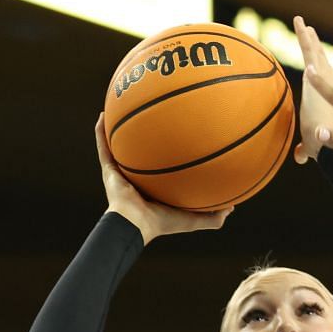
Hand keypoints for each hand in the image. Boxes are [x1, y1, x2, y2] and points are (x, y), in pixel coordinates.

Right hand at [95, 116, 230, 243]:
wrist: (135, 224)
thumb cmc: (162, 223)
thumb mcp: (192, 219)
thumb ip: (212, 217)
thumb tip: (232, 208)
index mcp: (154, 187)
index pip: (161, 165)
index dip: (166, 152)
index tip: (177, 134)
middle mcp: (136, 177)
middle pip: (141, 151)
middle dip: (145, 134)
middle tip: (152, 114)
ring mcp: (120, 173)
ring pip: (118, 145)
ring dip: (118, 128)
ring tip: (120, 106)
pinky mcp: (108, 170)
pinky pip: (103, 147)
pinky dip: (100, 132)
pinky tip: (101, 114)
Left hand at [292, 17, 332, 164]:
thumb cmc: (326, 147)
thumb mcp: (314, 146)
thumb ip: (305, 149)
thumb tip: (299, 157)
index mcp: (330, 99)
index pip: (322, 81)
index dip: (319, 69)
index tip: (318, 57)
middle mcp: (329, 85)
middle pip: (319, 62)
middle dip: (315, 46)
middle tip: (310, 31)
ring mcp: (324, 78)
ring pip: (313, 53)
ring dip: (307, 37)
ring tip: (300, 22)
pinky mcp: (316, 74)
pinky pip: (308, 51)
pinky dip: (304, 36)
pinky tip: (299, 22)